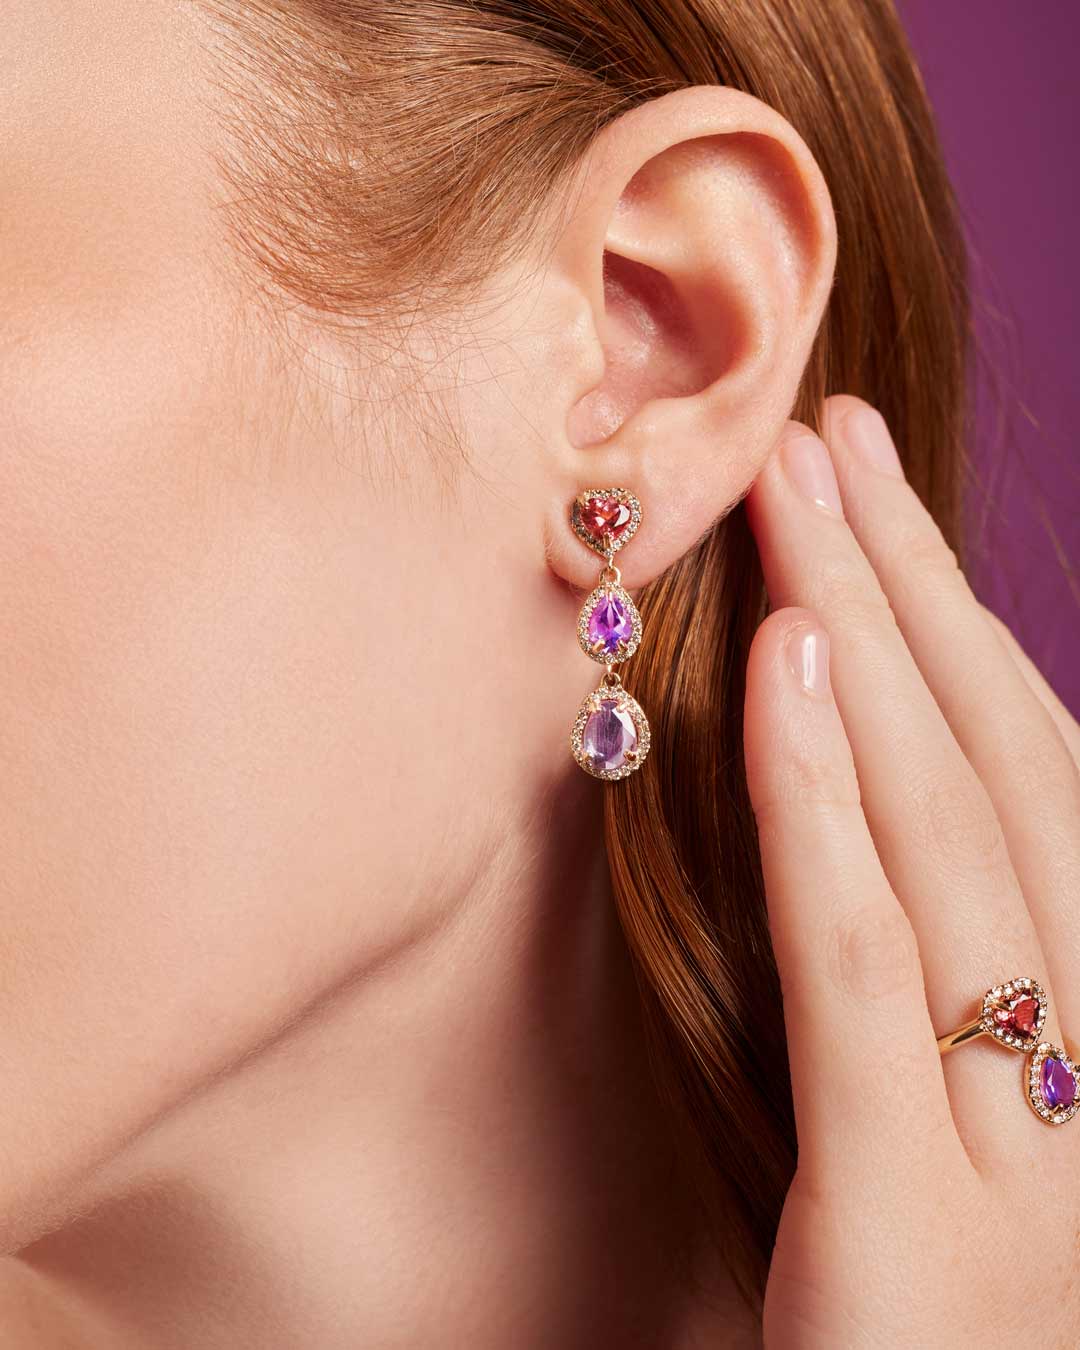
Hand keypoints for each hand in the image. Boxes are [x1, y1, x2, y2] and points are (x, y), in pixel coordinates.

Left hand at [742, 396, 1079, 1347]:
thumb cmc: (915, 1339)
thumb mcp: (931, 1134)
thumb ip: (910, 981)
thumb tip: (845, 802)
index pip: (1027, 788)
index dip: (959, 628)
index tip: (876, 499)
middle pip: (1000, 772)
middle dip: (916, 588)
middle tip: (833, 437)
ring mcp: (1024, 1152)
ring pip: (951, 835)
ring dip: (871, 644)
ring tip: (804, 496)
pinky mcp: (907, 1219)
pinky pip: (865, 965)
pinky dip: (823, 804)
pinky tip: (786, 669)